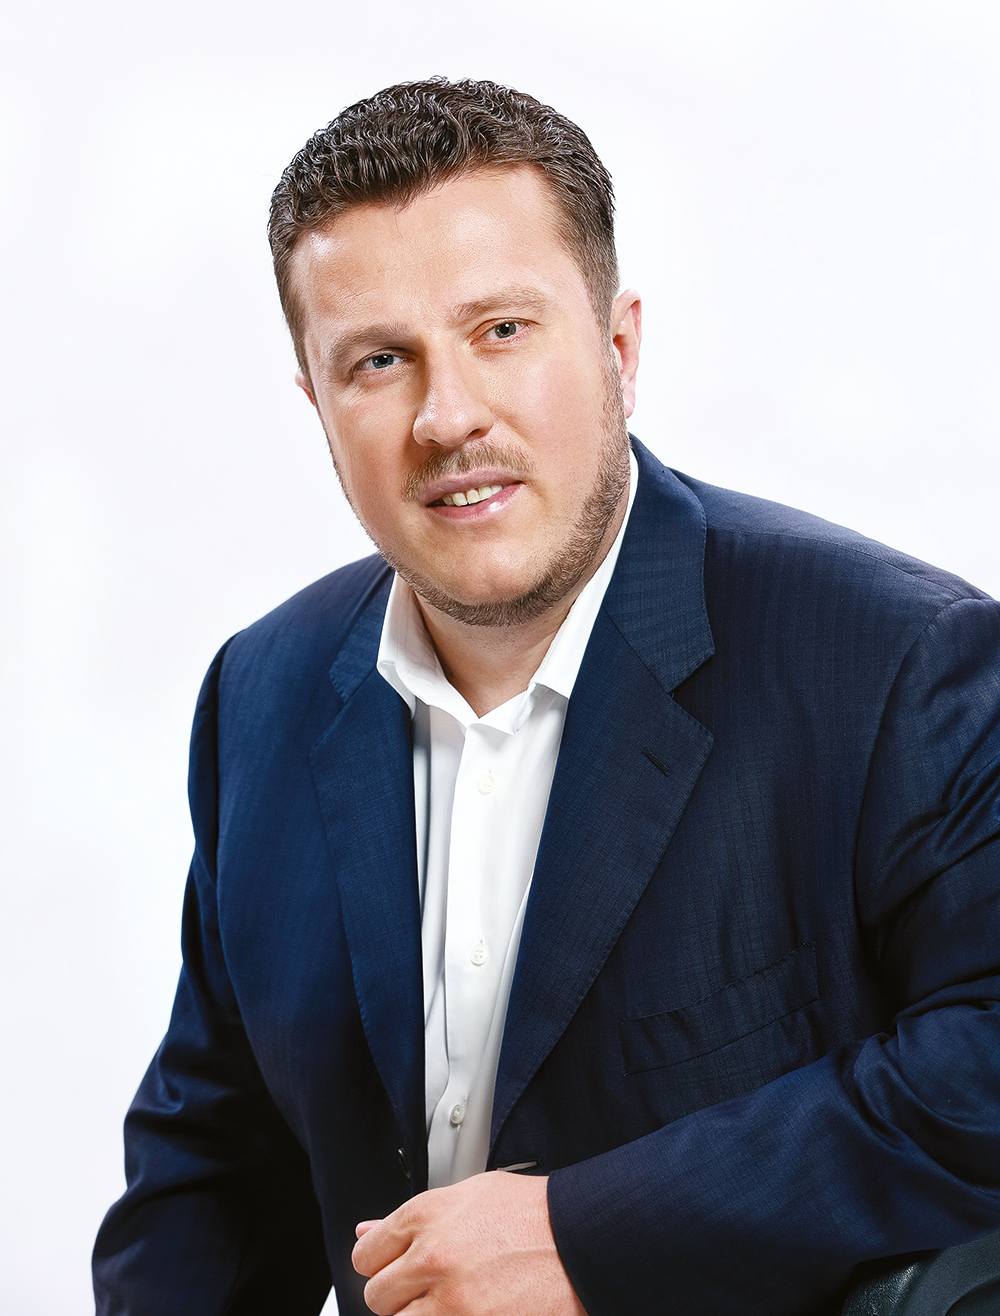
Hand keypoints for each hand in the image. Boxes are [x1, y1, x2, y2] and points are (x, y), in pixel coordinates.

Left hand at [352, 1170, 585, 1314]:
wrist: (583, 1240)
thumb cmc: (534, 1214)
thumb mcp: (470, 1194)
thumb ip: (414, 1217)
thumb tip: (368, 1230)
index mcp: (426, 1215)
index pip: (366, 1254)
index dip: (379, 1264)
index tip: (391, 1269)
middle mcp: (432, 1258)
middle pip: (378, 1297)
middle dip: (397, 1296)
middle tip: (424, 1290)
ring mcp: (452, 1302)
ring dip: (420, 1314)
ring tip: (450, 1302)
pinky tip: (466, 1310)